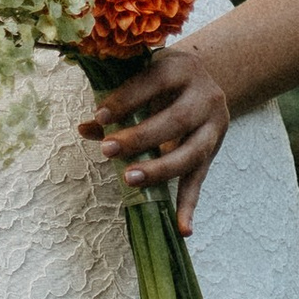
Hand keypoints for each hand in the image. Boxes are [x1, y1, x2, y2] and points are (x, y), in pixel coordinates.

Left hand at [80, 42, 231, 232]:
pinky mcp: (213, 153)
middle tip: (108, 149)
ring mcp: (213, 127)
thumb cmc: (164, 79)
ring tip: (130, 179)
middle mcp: (204, 97)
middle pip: (176, 120)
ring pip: (191, 153)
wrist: (209, 79)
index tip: (100, 116)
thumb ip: (117, 102)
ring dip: (160, 169)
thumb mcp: (143, 78)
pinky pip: (200, 181)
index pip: (153, 83)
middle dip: (141, 137)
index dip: (126, 100)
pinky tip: (183, 229)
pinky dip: (189, 206)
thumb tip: (85, 128)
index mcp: (181, 69)